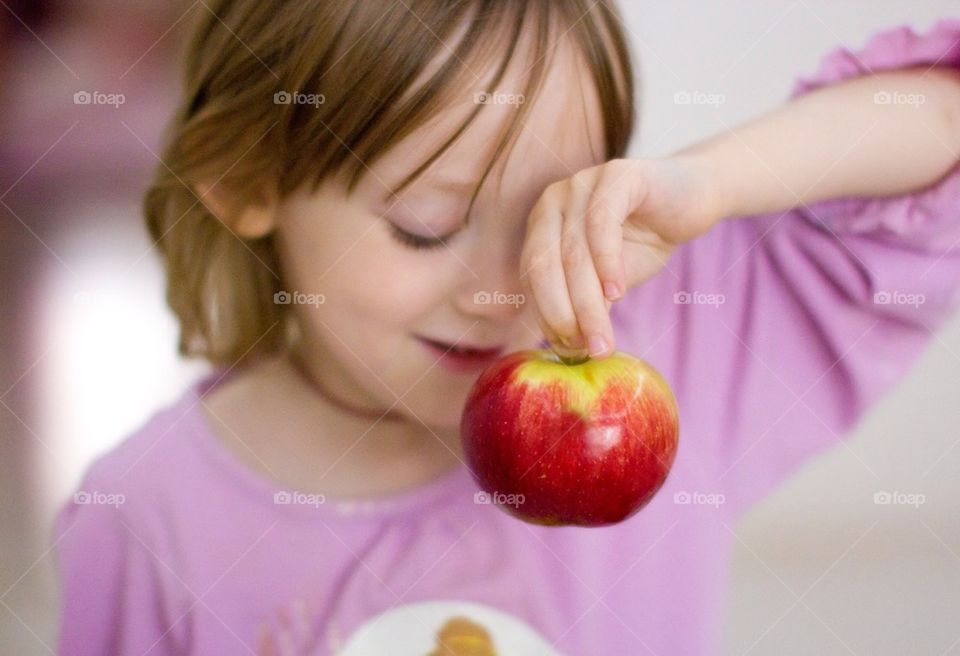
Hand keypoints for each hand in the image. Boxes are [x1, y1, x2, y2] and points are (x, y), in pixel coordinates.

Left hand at [520, 156, 723, 359]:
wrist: (695, 198)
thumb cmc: (645, 240)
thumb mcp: (610, 280)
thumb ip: (587, 302)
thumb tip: (569, 346)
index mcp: (542, 225)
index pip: (532, 275)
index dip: (547, 314)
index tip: (569, 350)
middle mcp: (554, 201)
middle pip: (546, 265)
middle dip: (564, 314)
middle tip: (586, 350)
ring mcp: (582, 183)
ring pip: (574, 252)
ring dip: (587, 302)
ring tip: (602, 339)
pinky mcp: (616, 175)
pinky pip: (602, 224)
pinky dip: (607, 263)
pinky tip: (618, 292)